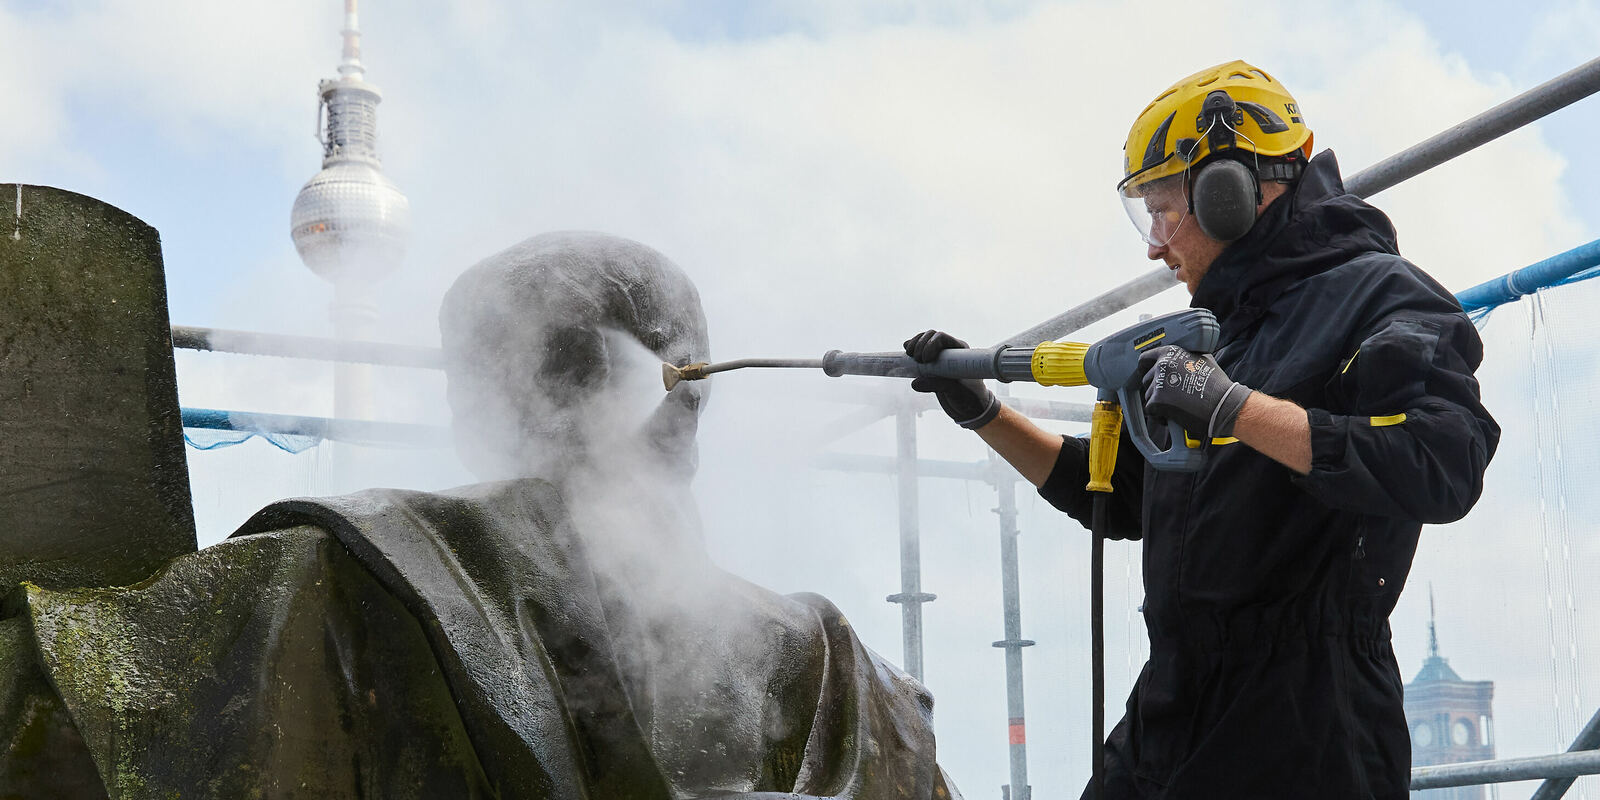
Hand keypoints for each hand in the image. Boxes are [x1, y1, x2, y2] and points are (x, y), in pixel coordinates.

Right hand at [903, 330, 999, 429]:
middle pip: (931, 336)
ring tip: (909, 354)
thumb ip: (937, 385)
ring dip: (914, 344)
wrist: (971, 407)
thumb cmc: (970, 397)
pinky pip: (921, 351)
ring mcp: (941, 357)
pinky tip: (906, 351)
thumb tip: (914, 383)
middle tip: (916, 359)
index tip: (925, 359)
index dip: (930, 343)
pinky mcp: (933, 365)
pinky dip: (913, 349)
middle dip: (920, 343)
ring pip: (925, 341)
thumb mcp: (955, 391)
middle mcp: (950, 350)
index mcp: (960, 351)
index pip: (943, 338)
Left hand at [1138, 345, 1252, 438]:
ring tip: (1179, 406)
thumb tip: (1175, 360)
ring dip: (1159, 403)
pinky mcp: (1157, 401)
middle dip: (1156, 390)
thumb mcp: (1202, 360)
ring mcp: (1159, 382)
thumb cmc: (1217, 386)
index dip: (1145, 369)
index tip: (1148, 375)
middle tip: (1173, 397)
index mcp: (1171, 353)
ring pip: (1148, 396)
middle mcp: (1163, 364)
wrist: (1224, 405)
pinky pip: (1150, 410)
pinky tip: (1175, 415)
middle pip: (1146, 380)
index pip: (1145, 358)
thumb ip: (1184, 357)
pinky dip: (1160, 416)